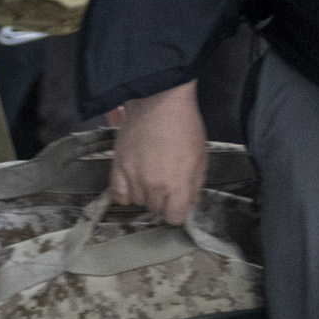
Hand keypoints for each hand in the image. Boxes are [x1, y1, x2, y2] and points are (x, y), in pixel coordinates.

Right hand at [110, 82, 206, 224]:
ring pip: (138, 202)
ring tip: (152, 178)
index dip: (179, 212)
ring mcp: (132, 177)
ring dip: (146, 196)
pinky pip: (118, 194)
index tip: (180, 204)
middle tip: (168, 186)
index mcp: (177, 184)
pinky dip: (126, 194)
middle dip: (165, 202)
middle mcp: (153, 186)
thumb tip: (190, 202)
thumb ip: (195, 184)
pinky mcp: (117, 166)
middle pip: (156, 211)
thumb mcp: (201, 156)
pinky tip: (134, 184)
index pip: (175, 218)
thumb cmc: (184, 124)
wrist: (159, 100)